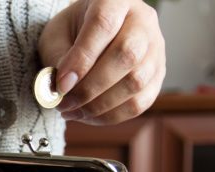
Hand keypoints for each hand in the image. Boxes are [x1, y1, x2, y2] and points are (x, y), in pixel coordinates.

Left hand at [38, 0, 165, 124]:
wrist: (93, 34)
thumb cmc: (72, 32)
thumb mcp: (56, 36)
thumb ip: (57, 57)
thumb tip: (62, 88)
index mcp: (115, 0)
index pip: (104, 25)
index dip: (81, 59)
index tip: (61, 85)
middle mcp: (142, 21)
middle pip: (127, 55)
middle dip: (91, 88)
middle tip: (65, 103)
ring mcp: (156, 48)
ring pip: (136, 82)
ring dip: (99, 106)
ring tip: (72, 112)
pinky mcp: (158, 75)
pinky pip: (140, 102)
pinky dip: (111, 116)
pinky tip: (88, 116)